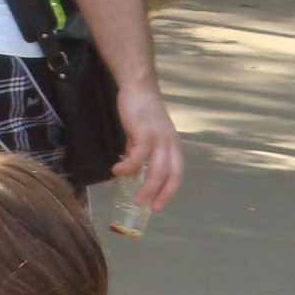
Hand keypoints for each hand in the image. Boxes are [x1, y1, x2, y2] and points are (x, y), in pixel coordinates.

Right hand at [113, 79, 182, 211]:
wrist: (137, 87)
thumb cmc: (141, 110)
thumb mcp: (144, 134)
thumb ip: (140, 152)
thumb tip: (131, 171)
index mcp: (173, 144)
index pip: (177, 173)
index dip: (169, 191)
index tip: (158, 205)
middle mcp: (170, 143)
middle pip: (170, 175)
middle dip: (160, 194)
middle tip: (147, 207)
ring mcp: (159, 138)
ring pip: (157, 170)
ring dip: (147, 188)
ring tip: (135, 200)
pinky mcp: (144, 132)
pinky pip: (137, 157)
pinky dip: (128, 167)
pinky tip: (117, 171)